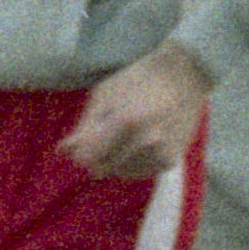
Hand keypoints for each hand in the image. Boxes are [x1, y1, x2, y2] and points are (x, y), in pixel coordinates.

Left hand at [60, 42, 212, 178]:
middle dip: (99, 154)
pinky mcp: (170, 161)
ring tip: (129, 135)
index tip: (86, 140)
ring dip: (117, 160)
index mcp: (126, 121)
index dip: (82, 151)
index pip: (88, 158)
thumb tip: (63, 152)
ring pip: (120, 173)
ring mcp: (159, 153)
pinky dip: (134, 163)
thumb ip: (85, 126)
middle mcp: (145, 142)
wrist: (185, 76)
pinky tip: (140, 143)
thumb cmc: (139, 79)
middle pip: (102, 169)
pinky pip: (139, 173)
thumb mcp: (106, 94)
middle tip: (113, 131)